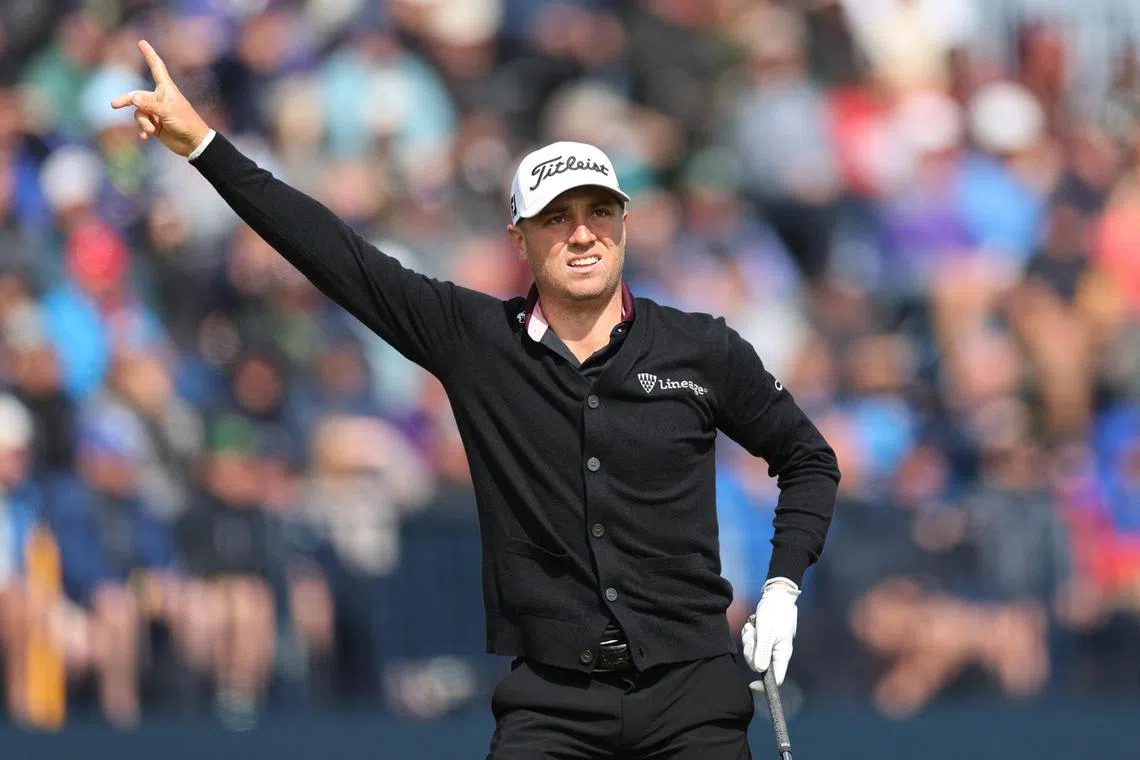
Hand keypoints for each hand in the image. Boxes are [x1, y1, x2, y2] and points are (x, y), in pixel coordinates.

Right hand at [111, 40, 210, 156]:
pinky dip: (143, 130)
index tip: (142, 42)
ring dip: (142, 122)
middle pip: (136, 95)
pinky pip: (142, 124)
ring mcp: (156, 112)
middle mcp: (159, 98)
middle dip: (126, 101)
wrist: (194, 144)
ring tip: (151, 130)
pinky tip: (146, 137)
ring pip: (138, 112)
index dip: (149, 55)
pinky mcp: (155, 125)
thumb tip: (132, 98)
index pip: (156, 68)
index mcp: (166, 89)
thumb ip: (149, 105)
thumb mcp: (167, 112)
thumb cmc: (186, 123)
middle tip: (113, 105)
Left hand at [741, 577, 799, 692]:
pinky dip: (749, 636)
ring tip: (753, 628)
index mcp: (782, 654)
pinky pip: (752, 644)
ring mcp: (769, 646)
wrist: (775, 596)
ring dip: (749, 641)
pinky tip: (752, 626)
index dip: (764, 685)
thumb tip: (759, 670)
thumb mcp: (766, 631)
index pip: (776, 679)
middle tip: (752, 636)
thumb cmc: (774, 613)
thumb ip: (763, 650)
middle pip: (759, 665)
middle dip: (751, 652)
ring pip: (753, 654)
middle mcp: (776, 653)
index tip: (751, 685)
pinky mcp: (763, 640)